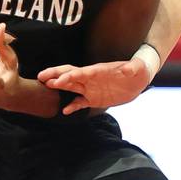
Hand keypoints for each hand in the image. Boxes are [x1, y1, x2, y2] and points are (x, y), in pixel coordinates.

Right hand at [37, 56, 153, 114]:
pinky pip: (80, 103)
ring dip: (59, 87)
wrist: (138, 80)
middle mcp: (91, 79)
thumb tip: (129, 70)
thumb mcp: (136, 69)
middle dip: (56, 76)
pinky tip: (65, 111)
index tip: (57, 80)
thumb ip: (131, 68)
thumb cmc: (137, 71)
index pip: (80, 72)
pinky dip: (72, 106)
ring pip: (71, 87)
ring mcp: (91, 88)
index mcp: (98, 71)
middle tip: (41, 78)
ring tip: (46, 87)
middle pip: (70, 76)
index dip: (69, 76)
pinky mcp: (94, 98)